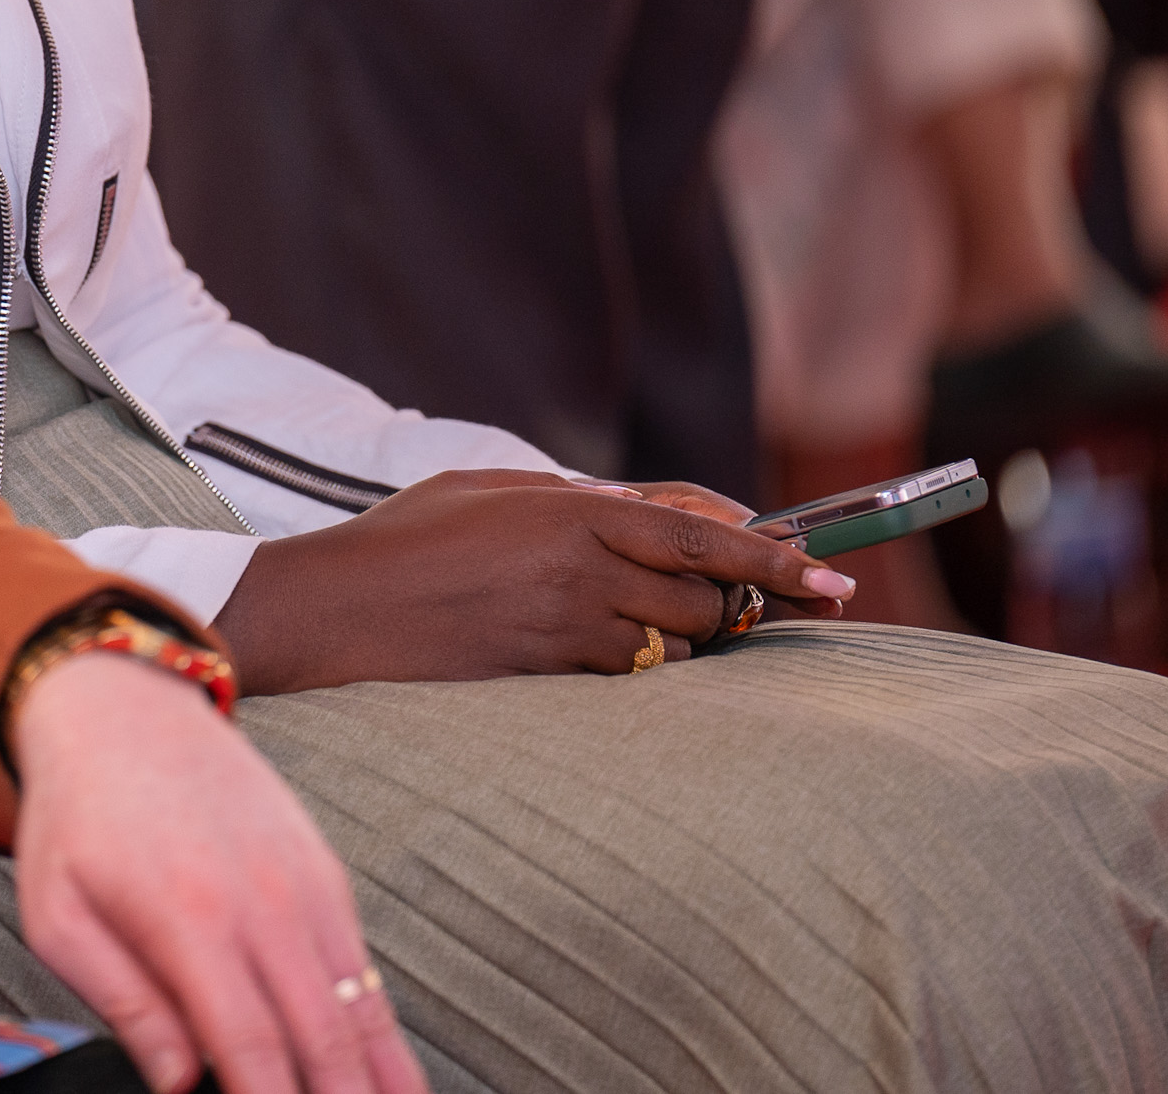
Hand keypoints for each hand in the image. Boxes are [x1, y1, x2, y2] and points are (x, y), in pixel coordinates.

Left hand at [6, 653, 424, 1093]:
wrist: (122, 708)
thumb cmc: (78, 815)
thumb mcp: (58, 913)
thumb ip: (123, 1001)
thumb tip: (177, 1081)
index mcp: (189, 918)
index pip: (250, 1046)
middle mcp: (264, 903)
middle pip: (324, 1040)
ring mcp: (306, 887)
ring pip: (364, 1013)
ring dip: (380, 1080)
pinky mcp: (327, 876)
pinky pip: (369, 975)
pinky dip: (386, 1037)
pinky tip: (392, 1080)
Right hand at [211, 473, 852, 694]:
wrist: (335, 607)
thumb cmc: (404, 540)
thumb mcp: (492, 489)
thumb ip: (575, 497)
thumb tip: (648, 509)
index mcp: (572, 508)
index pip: (702, 532)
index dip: (775, 557)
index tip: (833, 579)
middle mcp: (580, 566)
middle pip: (705, 598)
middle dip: (724, 606)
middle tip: (729, 606)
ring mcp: (563, 625)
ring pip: (670, 647)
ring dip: (673, 641)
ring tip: (625, 622)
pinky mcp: (544, 674)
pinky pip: (622, 679)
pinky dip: (626, 667)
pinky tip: (586, 651)